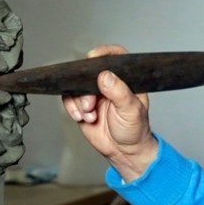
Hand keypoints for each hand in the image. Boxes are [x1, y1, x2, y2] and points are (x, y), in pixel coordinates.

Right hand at [62, 44, 157, 180]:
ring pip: (76, 86)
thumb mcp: (131, 111)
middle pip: (89, 72)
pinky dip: (72, 108)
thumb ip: (119, 92)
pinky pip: (69, 99)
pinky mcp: (82, 105)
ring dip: (79, 101)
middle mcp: (108, 84)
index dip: (103, 53)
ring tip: (89, 115)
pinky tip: (82, 117)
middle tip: (90, 103)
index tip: (92, 57)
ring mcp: (94, 93)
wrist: (124, 152)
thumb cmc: (134, 130)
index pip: (115, 57)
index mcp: (125, 79)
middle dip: (85, 87)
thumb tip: (105, 75)